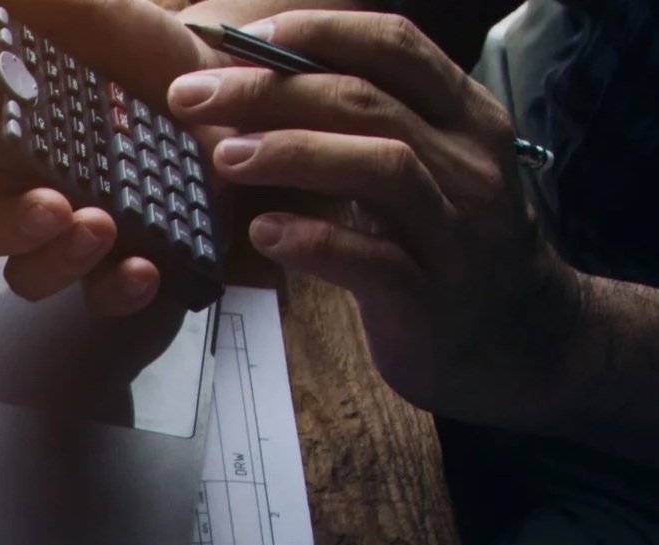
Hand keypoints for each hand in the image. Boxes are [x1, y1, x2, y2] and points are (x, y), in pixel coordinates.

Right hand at [0, 0, 223, 313]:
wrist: (230, 99)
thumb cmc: (153, 61)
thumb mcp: (104, 16)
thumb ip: (57, 8)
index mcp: (13, 130)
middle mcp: (30, 187)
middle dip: (8, 225)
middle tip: (49, 204)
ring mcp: (71, 231)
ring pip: (31, 273)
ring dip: (58, 259)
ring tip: (101, 225)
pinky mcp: (119, 260)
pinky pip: (100, 296)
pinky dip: (117, 289)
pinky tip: (140, 265)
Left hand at [166, 13, 583, 426]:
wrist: (519, 343)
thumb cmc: (448, 251)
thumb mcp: (425, 173)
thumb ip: (372, 131)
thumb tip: (274, 93)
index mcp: (464, 117)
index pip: (394, 46)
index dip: (317, 33)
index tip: (242, 38)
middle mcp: (466, 161)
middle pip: (368, 101)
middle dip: (272, 89)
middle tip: (194, 95)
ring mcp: (453, 229)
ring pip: (379, 166)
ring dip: (292, 153)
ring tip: (223, 156)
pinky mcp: (430, 297)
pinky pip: (371, 261)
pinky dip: (314, 241)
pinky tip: (263, 232)